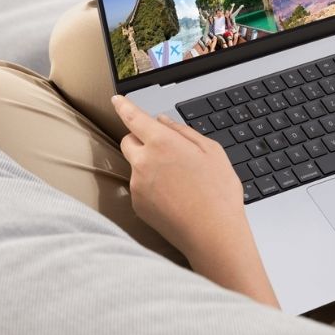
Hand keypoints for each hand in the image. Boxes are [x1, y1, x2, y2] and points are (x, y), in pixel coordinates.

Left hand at [114, 96, 278, 305]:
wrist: (212, 234)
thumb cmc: (218, 192)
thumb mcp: (211, 151)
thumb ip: (183, 132)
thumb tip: (163, 122)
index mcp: (162, 142)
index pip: (133, 117)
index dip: (124, 106)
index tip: (117, 100)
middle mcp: (143, 161)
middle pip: (128, 141)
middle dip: (140, 139)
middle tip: (164, 149)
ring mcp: (137, 185)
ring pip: (135, 166)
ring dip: (148, 165)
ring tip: (178, 181)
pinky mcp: (137, 205)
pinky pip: (139, 187)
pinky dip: (150, 187)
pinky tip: (173, 197)